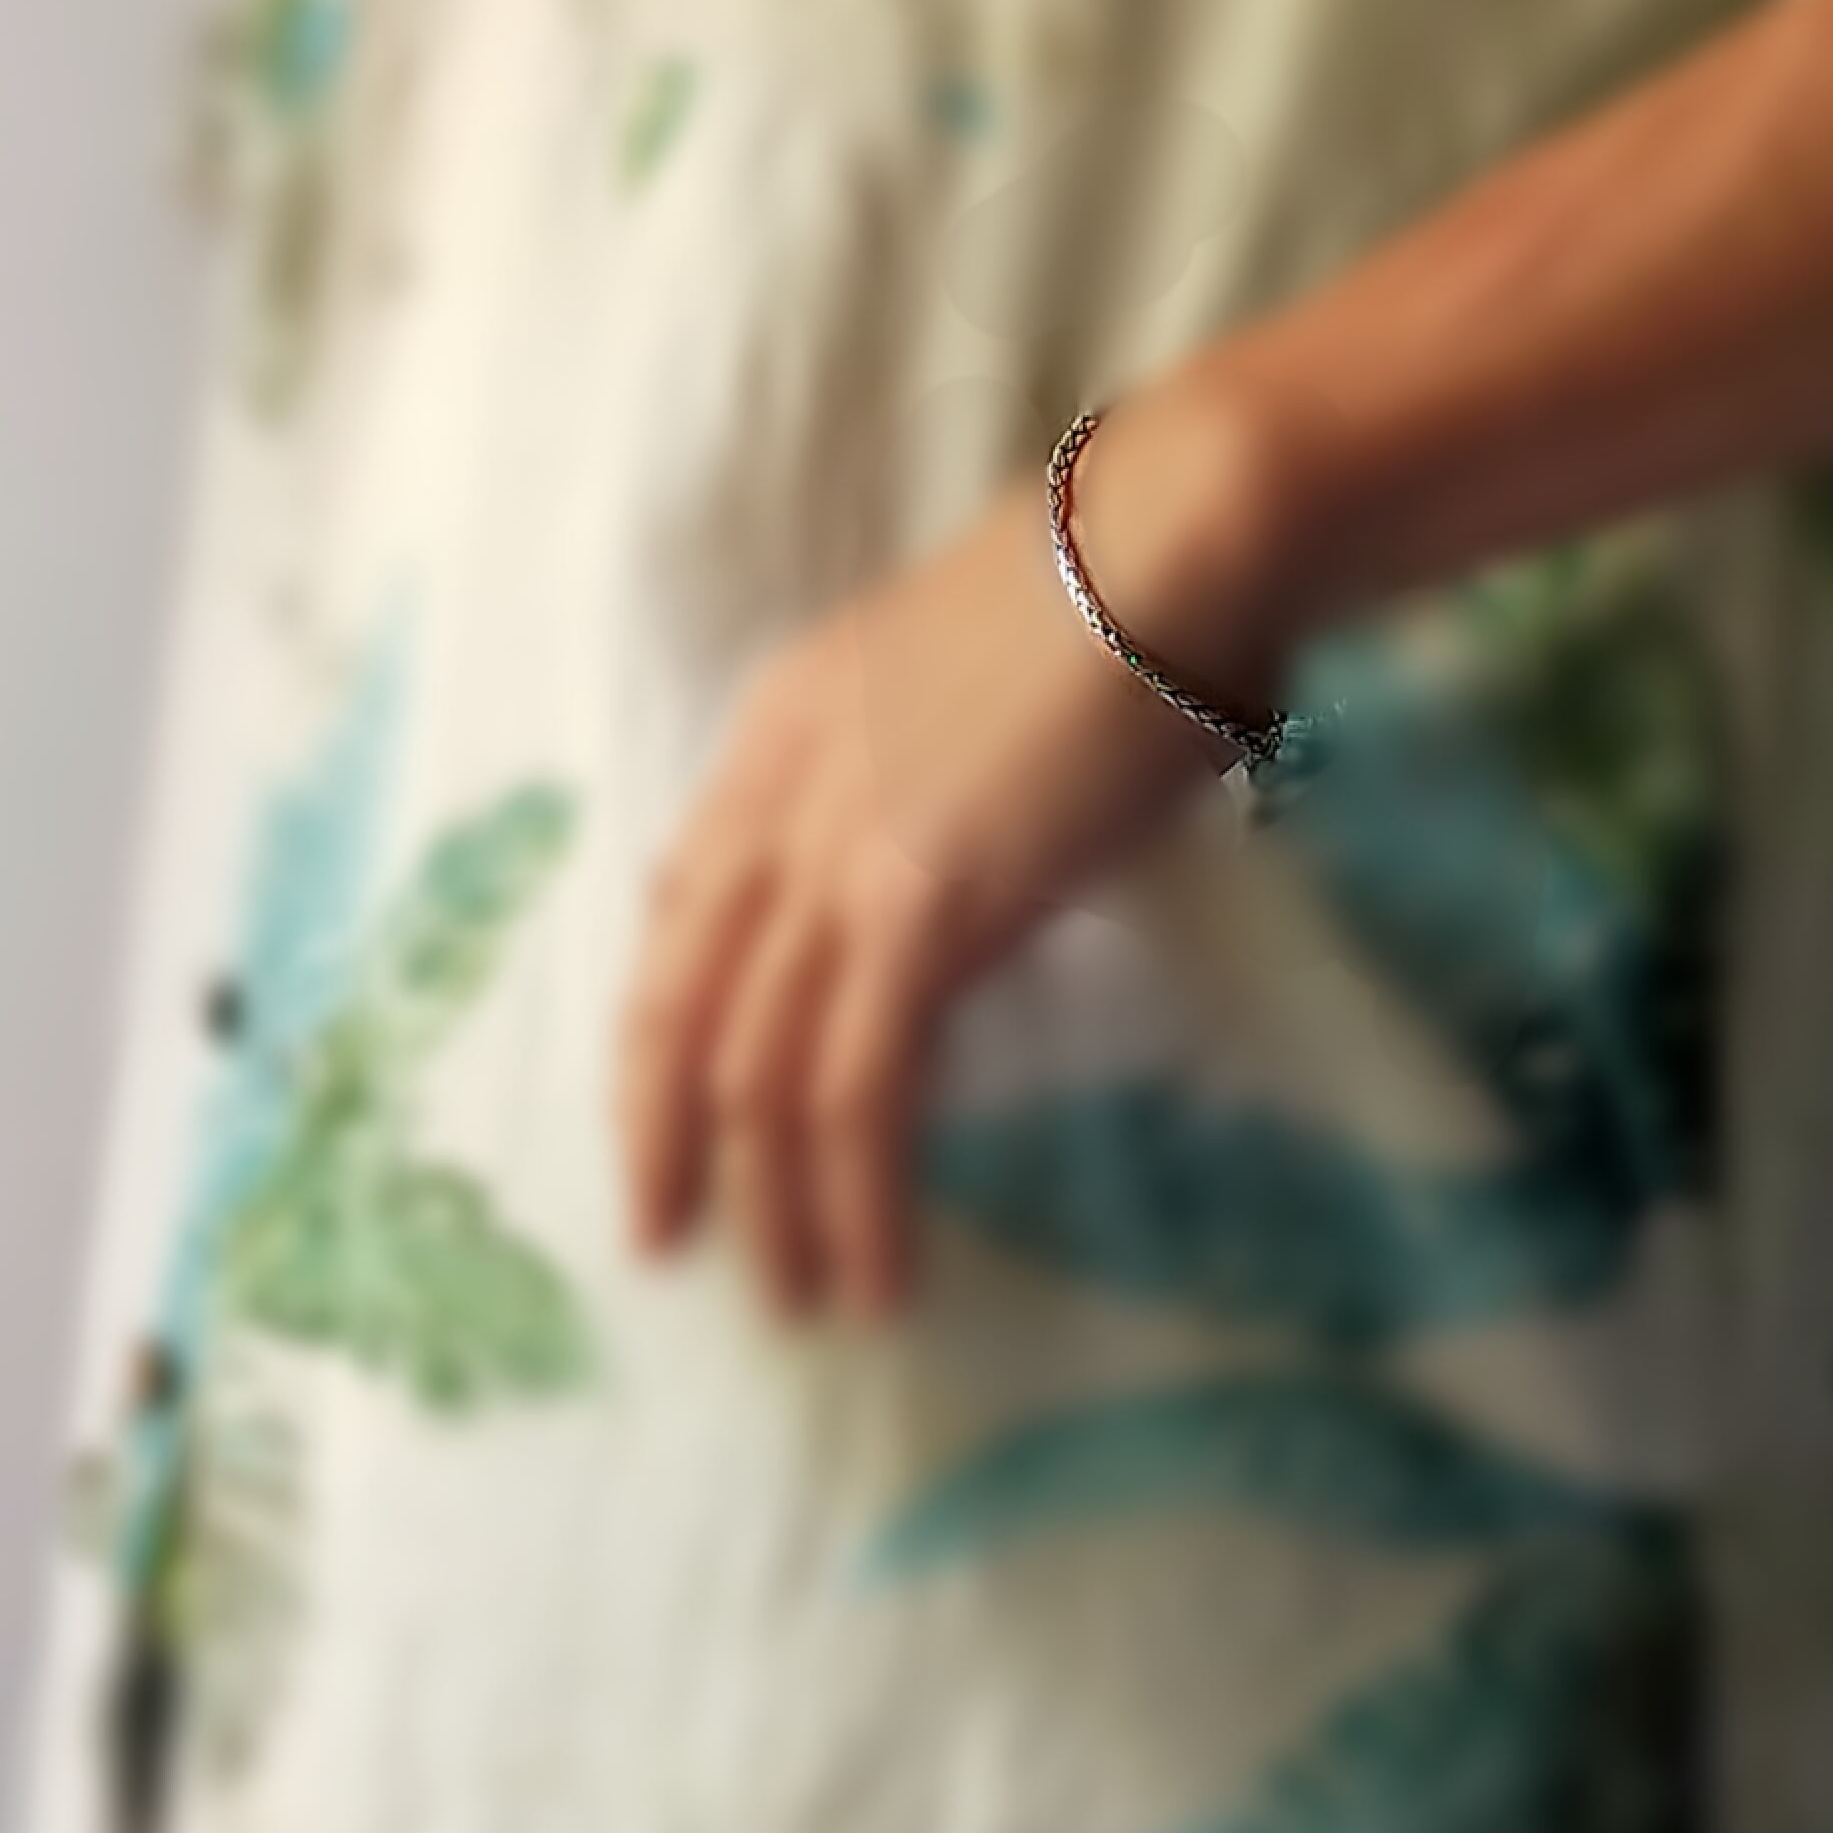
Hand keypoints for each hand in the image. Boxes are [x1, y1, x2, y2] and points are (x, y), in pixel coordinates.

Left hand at [612, 379, 1287, 1324]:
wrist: (1170, 536)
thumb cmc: (1123, 586)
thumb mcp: (977, 676)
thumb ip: (936, 768)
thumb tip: (971, 855)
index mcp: (785, 722)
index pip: (685, 896)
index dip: (668, 1013)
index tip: (677, 1097)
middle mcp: (779, 790)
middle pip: (677, 996)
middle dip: (661, 1132)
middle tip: (670, 1241)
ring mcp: (840, 850)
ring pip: (753, 1069)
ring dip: (770, 1203)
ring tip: (795, 1296)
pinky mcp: (919, 910)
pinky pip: (856, 1092)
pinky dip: (858, 1198)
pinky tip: (880, 1271)